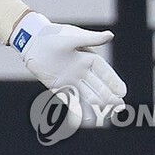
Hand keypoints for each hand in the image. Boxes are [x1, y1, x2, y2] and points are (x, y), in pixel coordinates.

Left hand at [11, 12, 125, 113]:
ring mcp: (70, 80)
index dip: (113, 81)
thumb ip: (91, 39)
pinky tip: (85, 119)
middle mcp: (81, 71)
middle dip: (109, 96)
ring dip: (96, 105)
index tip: (123, 91)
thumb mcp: (72, 36)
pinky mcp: (58, 86)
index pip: (104, 72)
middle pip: (98, 86)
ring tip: (105, 116)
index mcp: (87, 58)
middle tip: (120, 106)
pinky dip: (77, 109)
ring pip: (86, 95)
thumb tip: (110, 35)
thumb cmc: (53, 35)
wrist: (32, 40)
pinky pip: (70, 100)